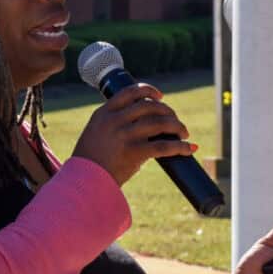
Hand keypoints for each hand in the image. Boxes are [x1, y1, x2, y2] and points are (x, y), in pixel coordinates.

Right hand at [72, 83, 194, 185]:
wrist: (84, 183)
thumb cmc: (91, 162)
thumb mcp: (96, 134)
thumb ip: (114, 125)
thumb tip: (144, 126)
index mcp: (104, 113)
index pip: (130, 92)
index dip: (148, 91)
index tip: (160, 97)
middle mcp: (114, 121)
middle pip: (150, 106)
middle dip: (168, 112)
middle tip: (175, 121)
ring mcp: (124, 136)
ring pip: (160, 123)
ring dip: (177, 126)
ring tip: (184, 133)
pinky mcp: (134, 153)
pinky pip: (163, 146)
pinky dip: (180, 146)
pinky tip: (189, 148)